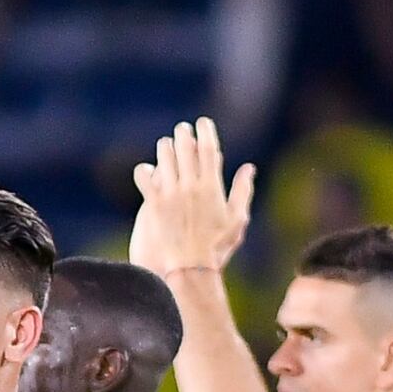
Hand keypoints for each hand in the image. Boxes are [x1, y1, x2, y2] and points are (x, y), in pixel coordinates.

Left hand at [130, 117, 255, 275]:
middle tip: (182, 131)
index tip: (202, 123)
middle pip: (185, 146)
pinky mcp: (154, 203)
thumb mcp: (237, 220)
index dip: (205, 131)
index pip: (208, 148)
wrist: (189, 268)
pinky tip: (146, 172)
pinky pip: (143, 176)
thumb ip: (243, 191)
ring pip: (164, 156)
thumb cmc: (216, 248)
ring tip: (166, 147)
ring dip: (165, 148)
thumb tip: (249, 168)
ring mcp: (171, 193)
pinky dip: (144, 171)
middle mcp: (191, 185)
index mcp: (212, 186)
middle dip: (183, 134)